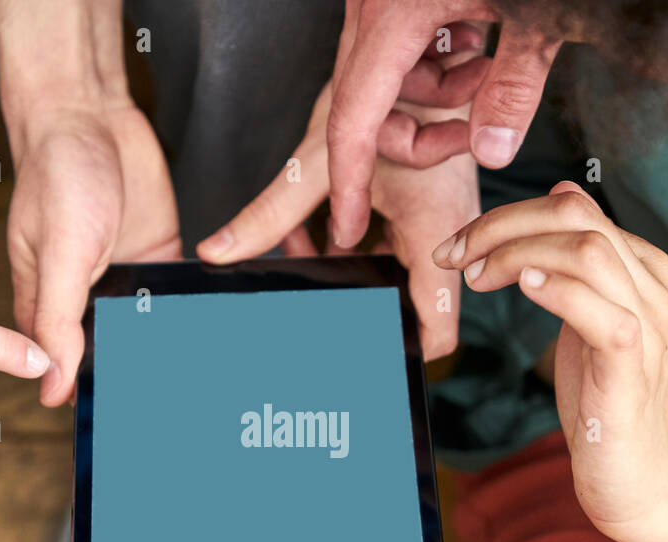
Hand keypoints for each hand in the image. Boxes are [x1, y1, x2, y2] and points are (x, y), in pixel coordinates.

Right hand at [6, 105, 179, 405]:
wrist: (90, 114)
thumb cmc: (56, 176)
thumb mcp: (57, 255)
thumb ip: (56, 320)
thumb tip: (51, 387)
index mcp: (47, 305)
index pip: (65, 368)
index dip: (90, 395)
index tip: (121, 429)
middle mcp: (86, 299)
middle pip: (113, 355)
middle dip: (138, 381)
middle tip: (173, 422)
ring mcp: (126, 280)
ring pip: (151, 333)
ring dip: (171, 353)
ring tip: (204, 394)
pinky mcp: (160, 260)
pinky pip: (179, 300)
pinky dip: (195, 316)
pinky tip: (218, 341)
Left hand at [197, 82, 478, 358]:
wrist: (434, 56)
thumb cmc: (399, 97)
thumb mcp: (322, 162)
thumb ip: (272, 213)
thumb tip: (221, 252)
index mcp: (436, 237)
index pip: (436, 331)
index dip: (402, 352)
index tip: (363, 358)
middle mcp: (446, 239)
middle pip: (405, 308)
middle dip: (358, 310)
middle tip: (318, 317)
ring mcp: (439, 227)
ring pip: (391, 278)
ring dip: (346, 275)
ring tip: (303, 265)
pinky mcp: (425, 213)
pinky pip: (388, 250)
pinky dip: (348, 249)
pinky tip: (310, 238)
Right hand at [328, 0, 562, 246]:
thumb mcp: (536, 18)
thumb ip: (514, 87)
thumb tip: (492, 150)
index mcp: (393, 15)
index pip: (352, 123)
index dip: (349, 187)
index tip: (348, 230)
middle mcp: (372, 3)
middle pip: (367, 106)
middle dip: (420, 131)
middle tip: (470, 129)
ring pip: (383, 78)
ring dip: (434, 92)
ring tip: (485, 66)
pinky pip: (394, 45)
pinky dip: (431, 59)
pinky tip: (474, 39)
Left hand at [434, 181, 667, 541]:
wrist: (651, 478)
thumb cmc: (609, 404)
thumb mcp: (585, 324)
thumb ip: (572, 272)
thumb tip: (548, 211)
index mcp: (638, 268)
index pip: (572, 206)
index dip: (506, 216)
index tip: (456, 247)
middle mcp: (648, 286)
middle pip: (575, 215)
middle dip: (501, 225)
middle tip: (453, 257)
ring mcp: (645, 324)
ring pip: (587, 251)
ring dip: (517, 254)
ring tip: (476, 278)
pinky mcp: (632, 367)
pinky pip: (603, 312)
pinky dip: (559, 292)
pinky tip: (523, 289)